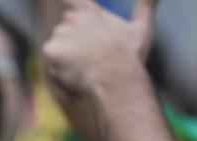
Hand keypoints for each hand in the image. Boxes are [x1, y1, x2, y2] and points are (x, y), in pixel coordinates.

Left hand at [42, 0, 156, 101]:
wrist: (115, 78)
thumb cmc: (129, 56)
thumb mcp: (141, 28)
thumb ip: (147, 5)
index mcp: (89, 11)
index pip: (70, 2)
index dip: (71, 8)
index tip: (79, 30)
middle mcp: (72, 18)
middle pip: (64, 29)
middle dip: (72, 42)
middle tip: (88, 57)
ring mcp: (60, 34)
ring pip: (56, 45)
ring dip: (64, 56)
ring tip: (83, 67)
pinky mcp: (51, 50)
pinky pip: (50, 60)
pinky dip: (57, 67)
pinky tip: (74, 72)